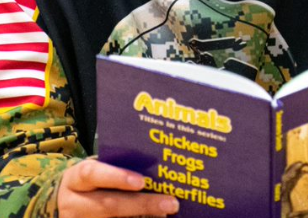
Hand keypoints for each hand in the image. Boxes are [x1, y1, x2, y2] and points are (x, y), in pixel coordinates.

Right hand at [58, 158, 178, 217]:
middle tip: (171, 203)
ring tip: (166, 214)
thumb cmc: (91, 181)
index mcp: (76, 179)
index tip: (142, 181)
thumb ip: (117, 167)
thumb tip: (154, 168)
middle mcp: (74, 204)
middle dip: (142, 205)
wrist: (63, 202)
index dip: (117, 177)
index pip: (93, 173)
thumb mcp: (96, 170)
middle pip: (108, 205)